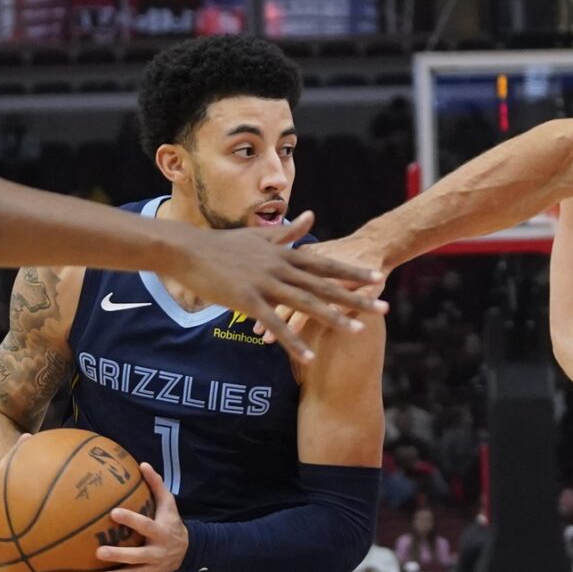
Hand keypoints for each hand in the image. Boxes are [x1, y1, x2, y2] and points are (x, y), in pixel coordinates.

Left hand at [94, 464, 188, 571]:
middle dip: (119, 555)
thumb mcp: (169, 503)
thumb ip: (156, 484)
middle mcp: (156, 553)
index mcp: (161, 532)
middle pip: (137, 556)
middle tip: (99, 552)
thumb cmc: (172, 522)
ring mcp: (151, 569)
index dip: (131, 519)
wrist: (188, 550)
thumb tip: (142, 463)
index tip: (113, 512)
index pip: (145, 525)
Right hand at [164, 212, 383, 367]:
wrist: (189, 250)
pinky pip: (275, 324)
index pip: (325, 264)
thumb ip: (287, 232)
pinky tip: (309, 355)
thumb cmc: (222, 244)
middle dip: (356, 297)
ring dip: (333, 319)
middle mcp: (280, 268)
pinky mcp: (248, 301)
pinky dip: (293, 341)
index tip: (377, 278)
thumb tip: (310, 216)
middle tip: (384, 306)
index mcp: (284, 254)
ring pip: (306, 304)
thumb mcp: (258, 235)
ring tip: (357, 331)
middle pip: (325, 285)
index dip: (352, 272)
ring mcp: (265, 284)